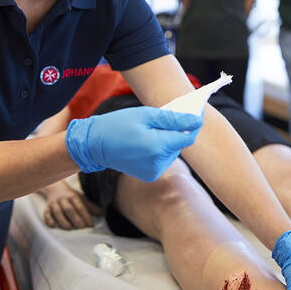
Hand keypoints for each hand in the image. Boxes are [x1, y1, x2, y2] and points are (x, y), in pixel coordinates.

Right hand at [39, 180, 101, 229]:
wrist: (55, 187)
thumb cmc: (70, 196)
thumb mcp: (81, 198)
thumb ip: (90, 206)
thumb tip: (101, 213)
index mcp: (73, 196)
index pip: (80, 206)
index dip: (86, 215)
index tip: (91, 224)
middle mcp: (63, 199)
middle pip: (69, 209)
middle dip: (75, 218)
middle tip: (82, 228)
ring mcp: (54, 203)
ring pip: (58, 211)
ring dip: (63, 219)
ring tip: (68, 228)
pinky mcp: (47, 208)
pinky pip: (46, 213)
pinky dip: (48, 219)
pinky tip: (52, 225)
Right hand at [65, 107, 202, 181]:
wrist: (94, 145)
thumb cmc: (118, 125)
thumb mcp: (146, 115)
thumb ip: (173, 119)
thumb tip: (196, 121)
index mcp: (158, 146)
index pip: (188, 136)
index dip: (192, 124)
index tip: (192, 113)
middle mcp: (158, 163)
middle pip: (180, 144)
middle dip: (176, 131)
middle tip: (165, 119)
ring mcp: (154, 171)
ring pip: (172, 152)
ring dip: (168, 140)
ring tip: (153, 130)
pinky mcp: (149, 176)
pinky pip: (163, 160)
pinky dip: (160, 150)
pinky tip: (147, 142)